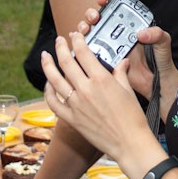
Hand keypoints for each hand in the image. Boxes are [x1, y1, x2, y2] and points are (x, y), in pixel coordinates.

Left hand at [42, 34, 149, 165]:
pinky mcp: (71, 118)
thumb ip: (121, 73)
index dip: (77, 41)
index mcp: (101, 79)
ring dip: (48, 65)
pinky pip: (54, 102)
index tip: (74, 36)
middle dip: (60, 48)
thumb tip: (122, 61)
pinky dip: (48, 91)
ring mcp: (76, 105)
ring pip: (54, 80)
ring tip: (45, 56)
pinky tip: (48, 84)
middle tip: (59, 41)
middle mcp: (85, 90)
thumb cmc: (132, 117)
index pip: (84, 53)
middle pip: (66, 62)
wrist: (129, 142)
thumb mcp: (128, 90)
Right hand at [76, 0, 177, 99]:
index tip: (102, 0)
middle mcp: (117, 35)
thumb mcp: (163, 42)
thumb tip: (141, 34)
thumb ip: (157, 34)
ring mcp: (110, 48)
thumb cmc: (162, 60)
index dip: (105, 2)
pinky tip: (80, 45)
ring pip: (91, 34)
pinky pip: (91, 53)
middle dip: (91, 14)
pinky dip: (82, 47)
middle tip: (94, 18)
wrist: (157, 82)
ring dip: (84, 28)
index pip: (115, 9)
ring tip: (86, 29)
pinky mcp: (106, 61)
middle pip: (98, 20)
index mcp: (130, 26)